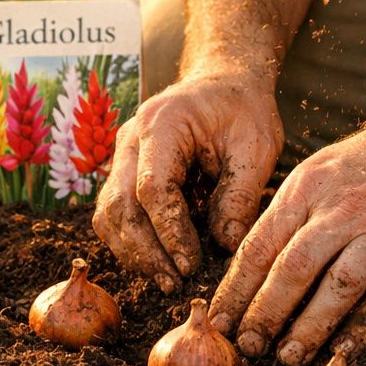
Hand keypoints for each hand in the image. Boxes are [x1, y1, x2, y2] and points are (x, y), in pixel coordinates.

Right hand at [93, 74, 282, 291]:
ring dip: (133, 252)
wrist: (223, 82)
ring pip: (109, 213)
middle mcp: (131, 138)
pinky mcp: (123, 171)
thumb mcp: (257, 146)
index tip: (191, 264)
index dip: (169, 232)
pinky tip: (157, 262)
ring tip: (166, 279)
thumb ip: (241, 194)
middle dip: (146, 251)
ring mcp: (121, 154)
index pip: (152, 188)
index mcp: (163, 124)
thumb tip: (225, 246)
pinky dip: (130, 242)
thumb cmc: (243, 110)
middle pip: (120, 205)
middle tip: (175, 282)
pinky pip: (114, 213)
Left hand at [207, 119, 365, 365]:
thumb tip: (243, 269)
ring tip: (288, 356)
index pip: (260, 246)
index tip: (220, 321)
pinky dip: (364, 326)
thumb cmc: (362, 166)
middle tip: (248, 346)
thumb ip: (281, 216)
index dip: (236, 289)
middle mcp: (343, 210)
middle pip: (294, 268)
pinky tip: (343, 347)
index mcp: (307, 189)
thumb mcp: (313, 173)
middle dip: (266, 312)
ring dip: (311, 326)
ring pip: (339, 286)